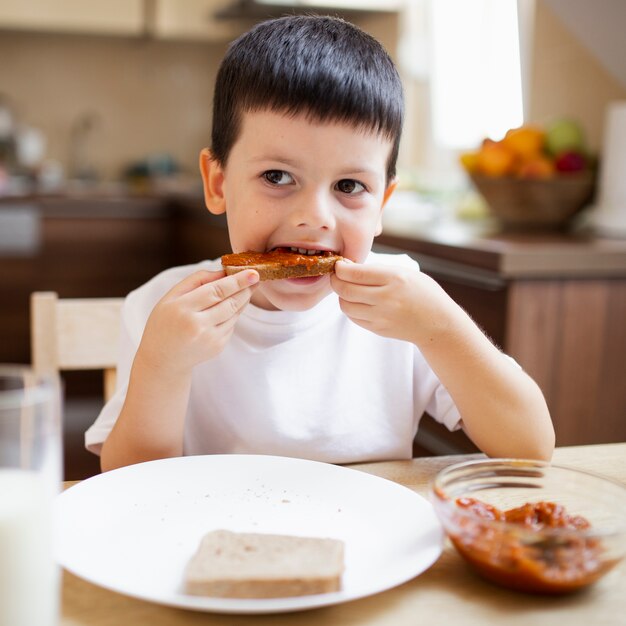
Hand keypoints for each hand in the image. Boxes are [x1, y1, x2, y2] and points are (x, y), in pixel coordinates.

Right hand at [137, 269, 258, 375]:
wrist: (163, 359)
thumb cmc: (165, 322)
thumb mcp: (171, 296)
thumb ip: (197, 280)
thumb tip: (224, 272)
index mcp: (183, 309)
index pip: (216, 291)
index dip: (237, 281)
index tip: (253, 273)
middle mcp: (197, 325)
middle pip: (230, 303)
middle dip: (246, 289)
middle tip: (256, 278)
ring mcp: (209, 339)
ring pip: (234, 314)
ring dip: (242, 300)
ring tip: (245, 289)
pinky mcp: (218, 347)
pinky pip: (231, 325)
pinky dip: (232, 315)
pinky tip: (226, 310)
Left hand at [330, 260, 456, 344]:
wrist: (438, 324)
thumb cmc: (423, 293)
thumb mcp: (406, 273)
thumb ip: (378, 270)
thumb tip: (348, 268)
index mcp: (394, 278)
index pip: (355, 273)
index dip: (340, 268)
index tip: (339, 265)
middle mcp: (386, 298)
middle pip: (345, 290)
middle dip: (335, 280)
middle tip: (337, 275)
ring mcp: (381, 316)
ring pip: (345, 305)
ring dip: (341, 295)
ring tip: (348, 289)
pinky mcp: (378, 329)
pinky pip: (353, 317)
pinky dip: (350, 307)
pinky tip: (357, 301)